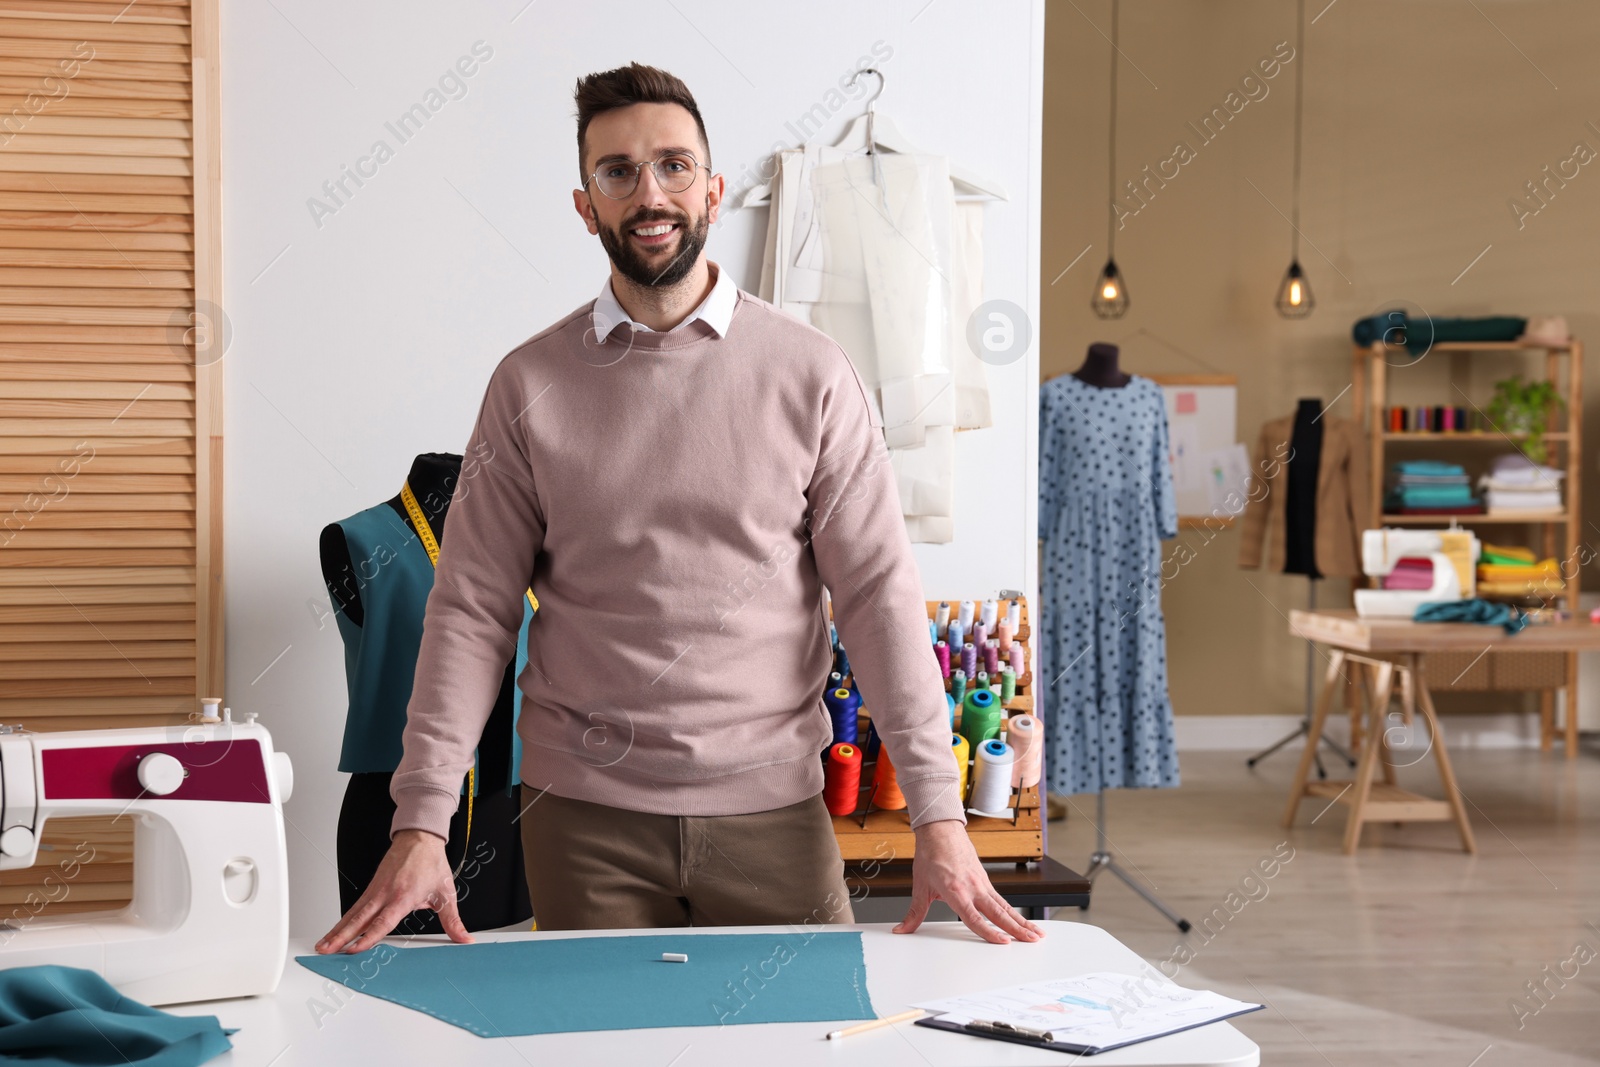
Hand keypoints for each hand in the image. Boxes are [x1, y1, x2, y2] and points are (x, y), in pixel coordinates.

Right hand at [314, 829, 471, 953]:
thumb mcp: (446, 894)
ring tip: (323, 945)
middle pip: (360, 919)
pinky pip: (355, 907)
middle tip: (326, 951)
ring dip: (337, 930)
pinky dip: (343, 920)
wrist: (420, 837)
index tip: (354, 949)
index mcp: (404, 896)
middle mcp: (386, 893)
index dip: (369, 937)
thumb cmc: (431, 863)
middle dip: (342, 936)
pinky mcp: (372, 888)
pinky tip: (335, 932)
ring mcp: (376, 890)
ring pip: (353, 913)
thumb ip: (453, 921)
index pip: (383, 921)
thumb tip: (464, 939)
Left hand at [892, 819, 1044, 943]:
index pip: (975, 918)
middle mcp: (973, 887)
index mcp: (956, 891)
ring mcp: (982, 883)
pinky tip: (1022, 920)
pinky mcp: (985, 880)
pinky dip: (1014, 911)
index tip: (1003, 942)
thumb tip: (902, 929)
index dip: (989, 932)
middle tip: (1032, 941)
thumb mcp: (919, 886)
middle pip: (998, 913)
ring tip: (1036, 934)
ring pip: (1005, 906)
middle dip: (1017, 929)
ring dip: (1022, 921)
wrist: (939, 830)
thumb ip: (914, 913)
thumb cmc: (931, 855)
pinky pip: (1002, 899)